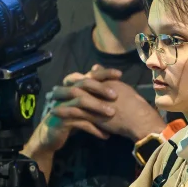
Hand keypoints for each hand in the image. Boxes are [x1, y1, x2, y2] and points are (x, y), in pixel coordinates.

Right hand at [27, 69, 114, 153]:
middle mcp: (66, 94)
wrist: (51, 136)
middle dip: (100, 88)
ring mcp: (62, 107)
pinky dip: (94, 129)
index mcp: (72, 88)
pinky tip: (106, 135)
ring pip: (80, 102)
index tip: (119, 74)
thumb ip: (91, 91)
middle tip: (115, 95)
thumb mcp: (81, 104)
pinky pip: (79, 123)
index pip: (88, 75)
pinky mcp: (61, 122)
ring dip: (97, 107)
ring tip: (112, 114)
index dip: (103, 73)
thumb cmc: (70, 118)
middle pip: (83, 85)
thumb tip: (101, 74)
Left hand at [43, 65, 164, 142]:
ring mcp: (94, 101)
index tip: (64, 83)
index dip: (72, 79)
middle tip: (51, 91)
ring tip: (48, 101)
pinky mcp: (92, 114)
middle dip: (61, 88)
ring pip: (71, 97)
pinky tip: (53, 112)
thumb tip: (95, 67)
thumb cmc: (133, 105)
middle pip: (74, 84)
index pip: (84, 77)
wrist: (139, 119)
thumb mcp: (120, 87)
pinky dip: (63, 110)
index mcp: (104, 81)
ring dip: (58, 98)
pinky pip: (74, 111)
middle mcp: (97, 88)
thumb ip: (106, 78)